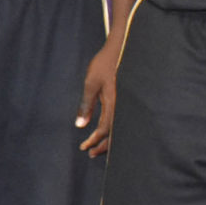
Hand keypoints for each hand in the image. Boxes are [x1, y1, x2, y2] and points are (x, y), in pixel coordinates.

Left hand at [76, 33, 120, 157]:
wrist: (119, 49)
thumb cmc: (103, 64)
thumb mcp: (91, 83)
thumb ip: (86, 104)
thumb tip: (80, 125)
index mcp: (114, 102)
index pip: (104, 128)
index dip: (94, 140)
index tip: (84, 147)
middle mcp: (122, 105)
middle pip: (114, 132)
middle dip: (103, 145)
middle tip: (90, 154)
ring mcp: (125, 102)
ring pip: (119, 127)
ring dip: (108, 139)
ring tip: (97, 149)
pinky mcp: (124, 99)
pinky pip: (120, 119)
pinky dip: (113, 130)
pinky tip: (107, 134)